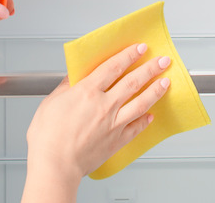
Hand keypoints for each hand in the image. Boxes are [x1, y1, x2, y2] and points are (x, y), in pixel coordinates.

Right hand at [21, 43, 170, 202]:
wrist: (55, 166)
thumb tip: (74, 75)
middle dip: (150, 68)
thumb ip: (66, 87)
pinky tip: (151, 115)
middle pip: (133, 81)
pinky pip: (137, 127)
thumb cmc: (48, 137)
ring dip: (156, 90)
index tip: (140, 48)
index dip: (129, 55)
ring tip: (166, 82)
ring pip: (141, 102)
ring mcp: (114, 123)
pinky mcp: (117, 140)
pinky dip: (145, 120)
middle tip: (163, 61)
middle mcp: (105, 105)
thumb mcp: (51, 103)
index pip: (114, 67)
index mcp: (87, 92)